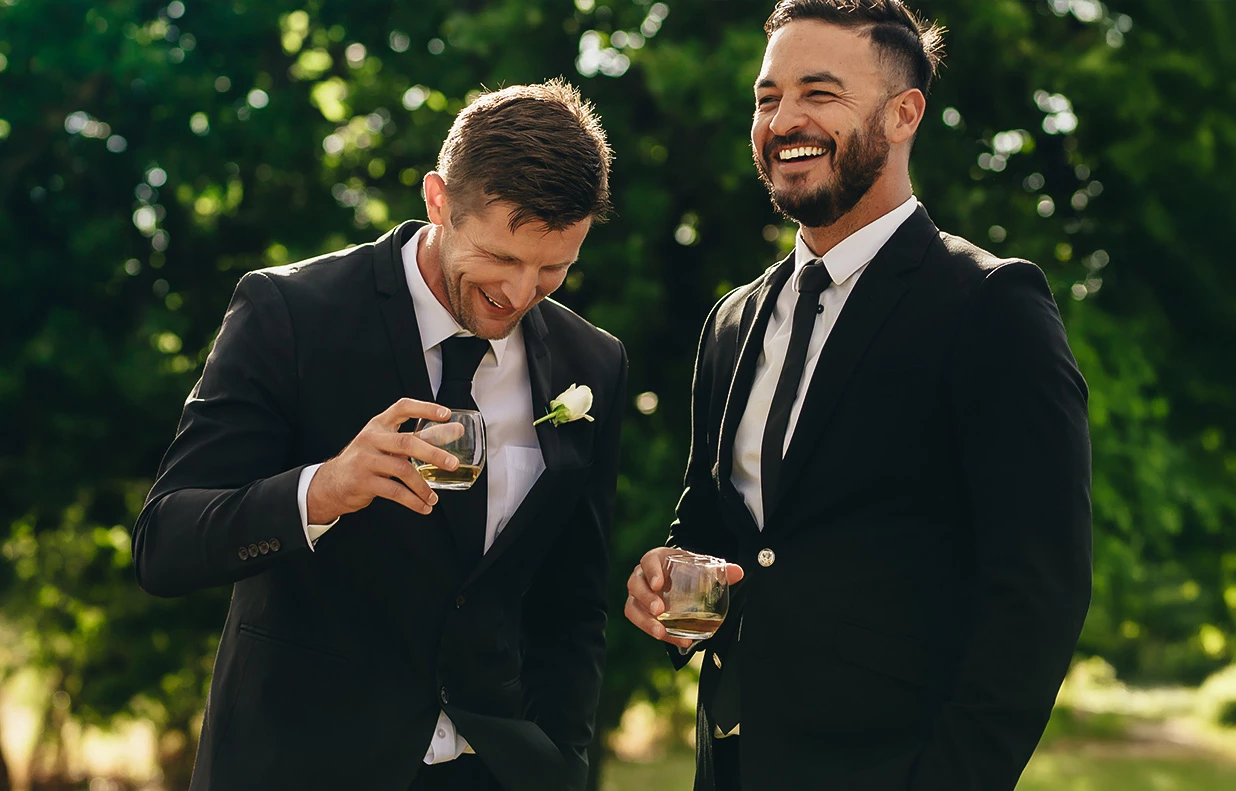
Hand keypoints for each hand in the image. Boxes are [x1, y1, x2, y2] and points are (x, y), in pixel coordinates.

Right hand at [306, 398, 460, 522]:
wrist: (331, 483)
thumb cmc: (367, 461)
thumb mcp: (386, 444)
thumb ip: (416, 438)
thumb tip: (454, 431)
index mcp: (379, 425)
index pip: (402, 408)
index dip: (425, 408)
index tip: (447, 414)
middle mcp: (371, 439)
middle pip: (406, 442)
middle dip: (433, 453)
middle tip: (453, 464)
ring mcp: (365, 460)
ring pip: (402, 470)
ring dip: (423, 487)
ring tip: (434, 498)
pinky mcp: (363, 482)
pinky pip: (394, 492)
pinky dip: (412, 501)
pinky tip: (423, 507)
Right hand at [624, 547, 744, 649]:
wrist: (677, 575)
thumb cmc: (685, 569)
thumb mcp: (700, 565)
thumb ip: (719, 570)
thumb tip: (738, 572)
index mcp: (655, 559)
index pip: (648, 562)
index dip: (651, 572)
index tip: (659, 584)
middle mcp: (642, 576)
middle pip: (635, 585)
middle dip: (646, 598)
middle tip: (659, 610)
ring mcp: (639, 595)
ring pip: (632, 608)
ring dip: (645, 622)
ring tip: (661, 633)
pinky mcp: (641, 612)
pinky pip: (642, 623)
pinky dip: (659, 634)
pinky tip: (678, 641)